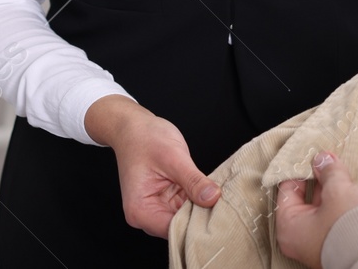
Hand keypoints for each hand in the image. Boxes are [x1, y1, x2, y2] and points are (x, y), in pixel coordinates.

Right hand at [84, 95, 218, 236]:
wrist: (133, 126)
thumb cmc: (144, 139)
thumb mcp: (173, 158)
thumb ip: (193, 180)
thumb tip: (213, 198)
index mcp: (140, 211)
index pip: (174, 230)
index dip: (198, 224)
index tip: (219, 212)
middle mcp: (146, 215)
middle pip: (181, 227)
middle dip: (202, 215)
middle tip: (224, 202)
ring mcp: (157, 208)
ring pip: (186, 218)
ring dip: (201, 207)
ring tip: (216, 194)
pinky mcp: (167, 200)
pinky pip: (187, 206)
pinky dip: (198, 199)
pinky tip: (209, 190)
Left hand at [276, 150, 357, 268]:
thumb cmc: (350, 227)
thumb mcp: (338, 190)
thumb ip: (328, 171)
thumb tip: (323, 160)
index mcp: (289, 227)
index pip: (287, 189)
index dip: (300, 169)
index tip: (313, 156)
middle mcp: (300, 240)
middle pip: (304, 200)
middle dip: (318, 180)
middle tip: (329, 162)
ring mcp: (318, 244)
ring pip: (320, 209)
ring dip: (331, 191)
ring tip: (343, 174)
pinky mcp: (336, 245)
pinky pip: (332, 219)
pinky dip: (339, 204)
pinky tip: (350, 190)